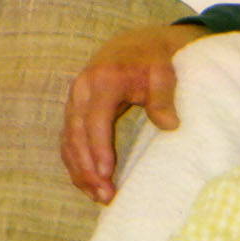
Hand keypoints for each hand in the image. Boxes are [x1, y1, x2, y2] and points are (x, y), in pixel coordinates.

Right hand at [61, 22, 205, 203]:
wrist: (137, 44)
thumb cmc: (154, 59)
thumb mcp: (165, 73)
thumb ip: (164, 97)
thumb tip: (170, 125)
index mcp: (104, 79)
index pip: (95, 119)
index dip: (98, 147)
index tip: (106, 173)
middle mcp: (82, 90)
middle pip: (76, 134)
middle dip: (87, 168)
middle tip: (104, 195)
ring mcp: (75, 100)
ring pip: (68, 141)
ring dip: (80, 171)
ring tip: (98, 196)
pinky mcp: (75, 110)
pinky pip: (69, 140)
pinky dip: (76, 163)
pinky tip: (88, 183)